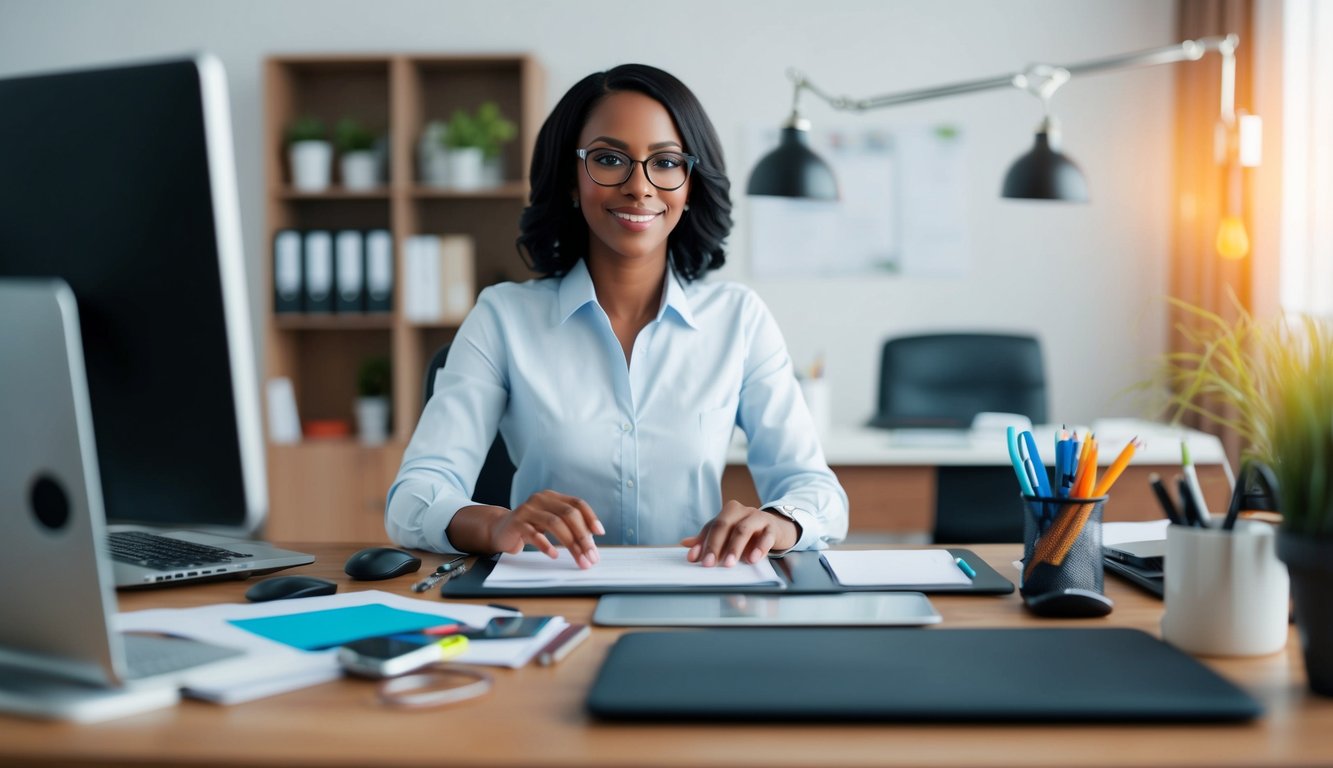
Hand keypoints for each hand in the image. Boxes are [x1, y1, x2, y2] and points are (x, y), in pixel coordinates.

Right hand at [490, 490, 603, 569]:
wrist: (499, 530)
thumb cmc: (529, 528)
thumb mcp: (550, 524)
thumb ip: (568, 528)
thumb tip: (591, 545)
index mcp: (552, 497)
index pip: (577, 503)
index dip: (590, 517)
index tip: (600, 533)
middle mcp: (541, 499)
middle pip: (568, 514)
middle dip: (583, 536)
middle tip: (591, 555)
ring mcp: (527, 510)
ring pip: (555, 523)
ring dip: (571, 543)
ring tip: (579, 559)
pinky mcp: (516, 523)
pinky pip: (534, 533)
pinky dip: (546, 545)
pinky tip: (554, 554)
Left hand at [680, 500, 797, 566]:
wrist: (776, 528)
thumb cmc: (748, 532)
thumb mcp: (728, 534)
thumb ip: (708, 538)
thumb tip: (685, 544)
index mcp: (728, 512)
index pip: (711, 526)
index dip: (701, 542)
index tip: (692, 558)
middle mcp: (741, 511)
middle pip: (724, 525)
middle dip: (714, 546)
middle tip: (708, 564)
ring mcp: (757, 517)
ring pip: (743, 530)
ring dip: (734, 548)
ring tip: (729, 564)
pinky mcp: (772, 528)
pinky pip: (766, 536)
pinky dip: (759, 547)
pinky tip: (753, 559)